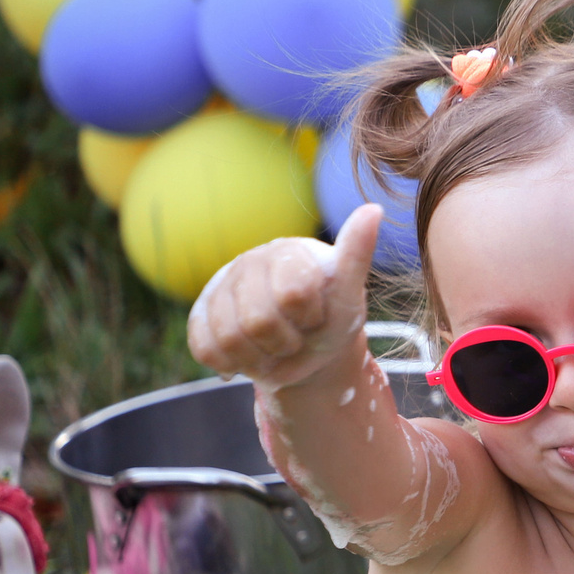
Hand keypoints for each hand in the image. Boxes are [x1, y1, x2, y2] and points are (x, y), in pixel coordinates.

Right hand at [188, 204, 381, 392]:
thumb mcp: (348, 295)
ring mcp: (221, 286)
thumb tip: (374, 208)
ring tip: (275, 349)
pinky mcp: (199, 313)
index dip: (309, 317)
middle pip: (258, 321)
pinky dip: (232, 364)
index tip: (317, 315)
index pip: (292, 292)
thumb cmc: (330, 319)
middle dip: (285, 343)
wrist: (304, 350)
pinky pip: (205, 349)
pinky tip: (249, 356)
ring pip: (228, 339)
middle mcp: (250, 261)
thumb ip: (357, 254)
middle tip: (297, 338)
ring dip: (259, 359)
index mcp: (288, 251)